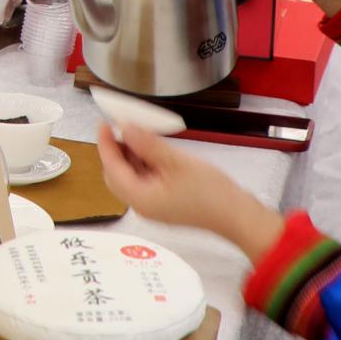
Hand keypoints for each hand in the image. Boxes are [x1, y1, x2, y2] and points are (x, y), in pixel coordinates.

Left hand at [95, 125, 283, 260]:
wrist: (236, 216)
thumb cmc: (211, 192)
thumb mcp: (176, 161)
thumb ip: (147, 144)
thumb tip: (125, 128)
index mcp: (140, 199)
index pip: (112, 168)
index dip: (106, 144)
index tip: (104, 123)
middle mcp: (141, 206)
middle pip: (115, 175)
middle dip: (116, 150)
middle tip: (121, 127)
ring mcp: (152, 207)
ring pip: (129, 178)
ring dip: (130, 156)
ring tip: (139, 135)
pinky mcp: (162, 204)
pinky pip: (143, 182)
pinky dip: (142, 165)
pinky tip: (151, 150)